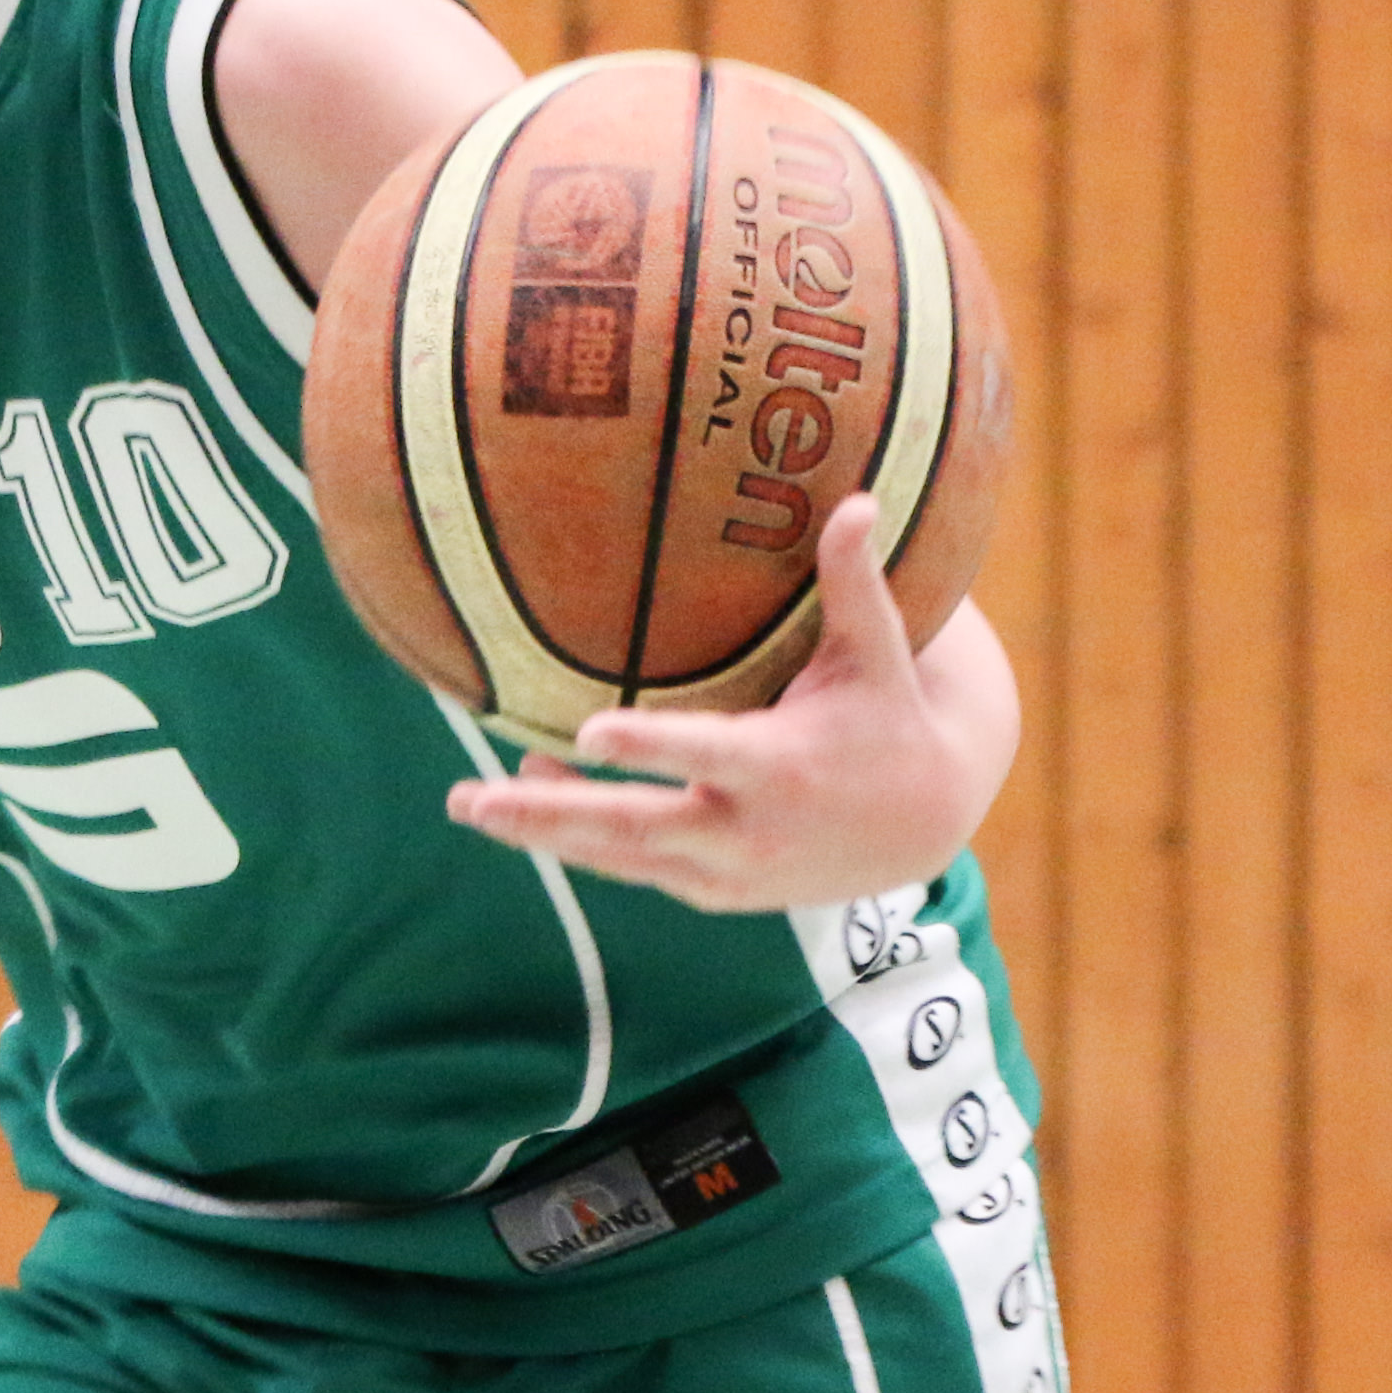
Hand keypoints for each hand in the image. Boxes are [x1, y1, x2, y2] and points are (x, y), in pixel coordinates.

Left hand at [444, 493, 1017, 911]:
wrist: (924, 826)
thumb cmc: (888, 717)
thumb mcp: (878, 653)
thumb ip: (854, 581)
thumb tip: (863, 499)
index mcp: (784, 766)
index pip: (708, 754)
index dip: (650, 746)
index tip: (587, 732)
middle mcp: (750, 829)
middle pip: (636, 825)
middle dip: (551, 813)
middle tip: (470, 798)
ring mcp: (728, 872)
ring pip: (621, 858)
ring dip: (543, 833)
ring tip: (468, 805)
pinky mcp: (713, 892)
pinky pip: (634, 869)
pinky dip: (581, 845)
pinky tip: (522, 809)